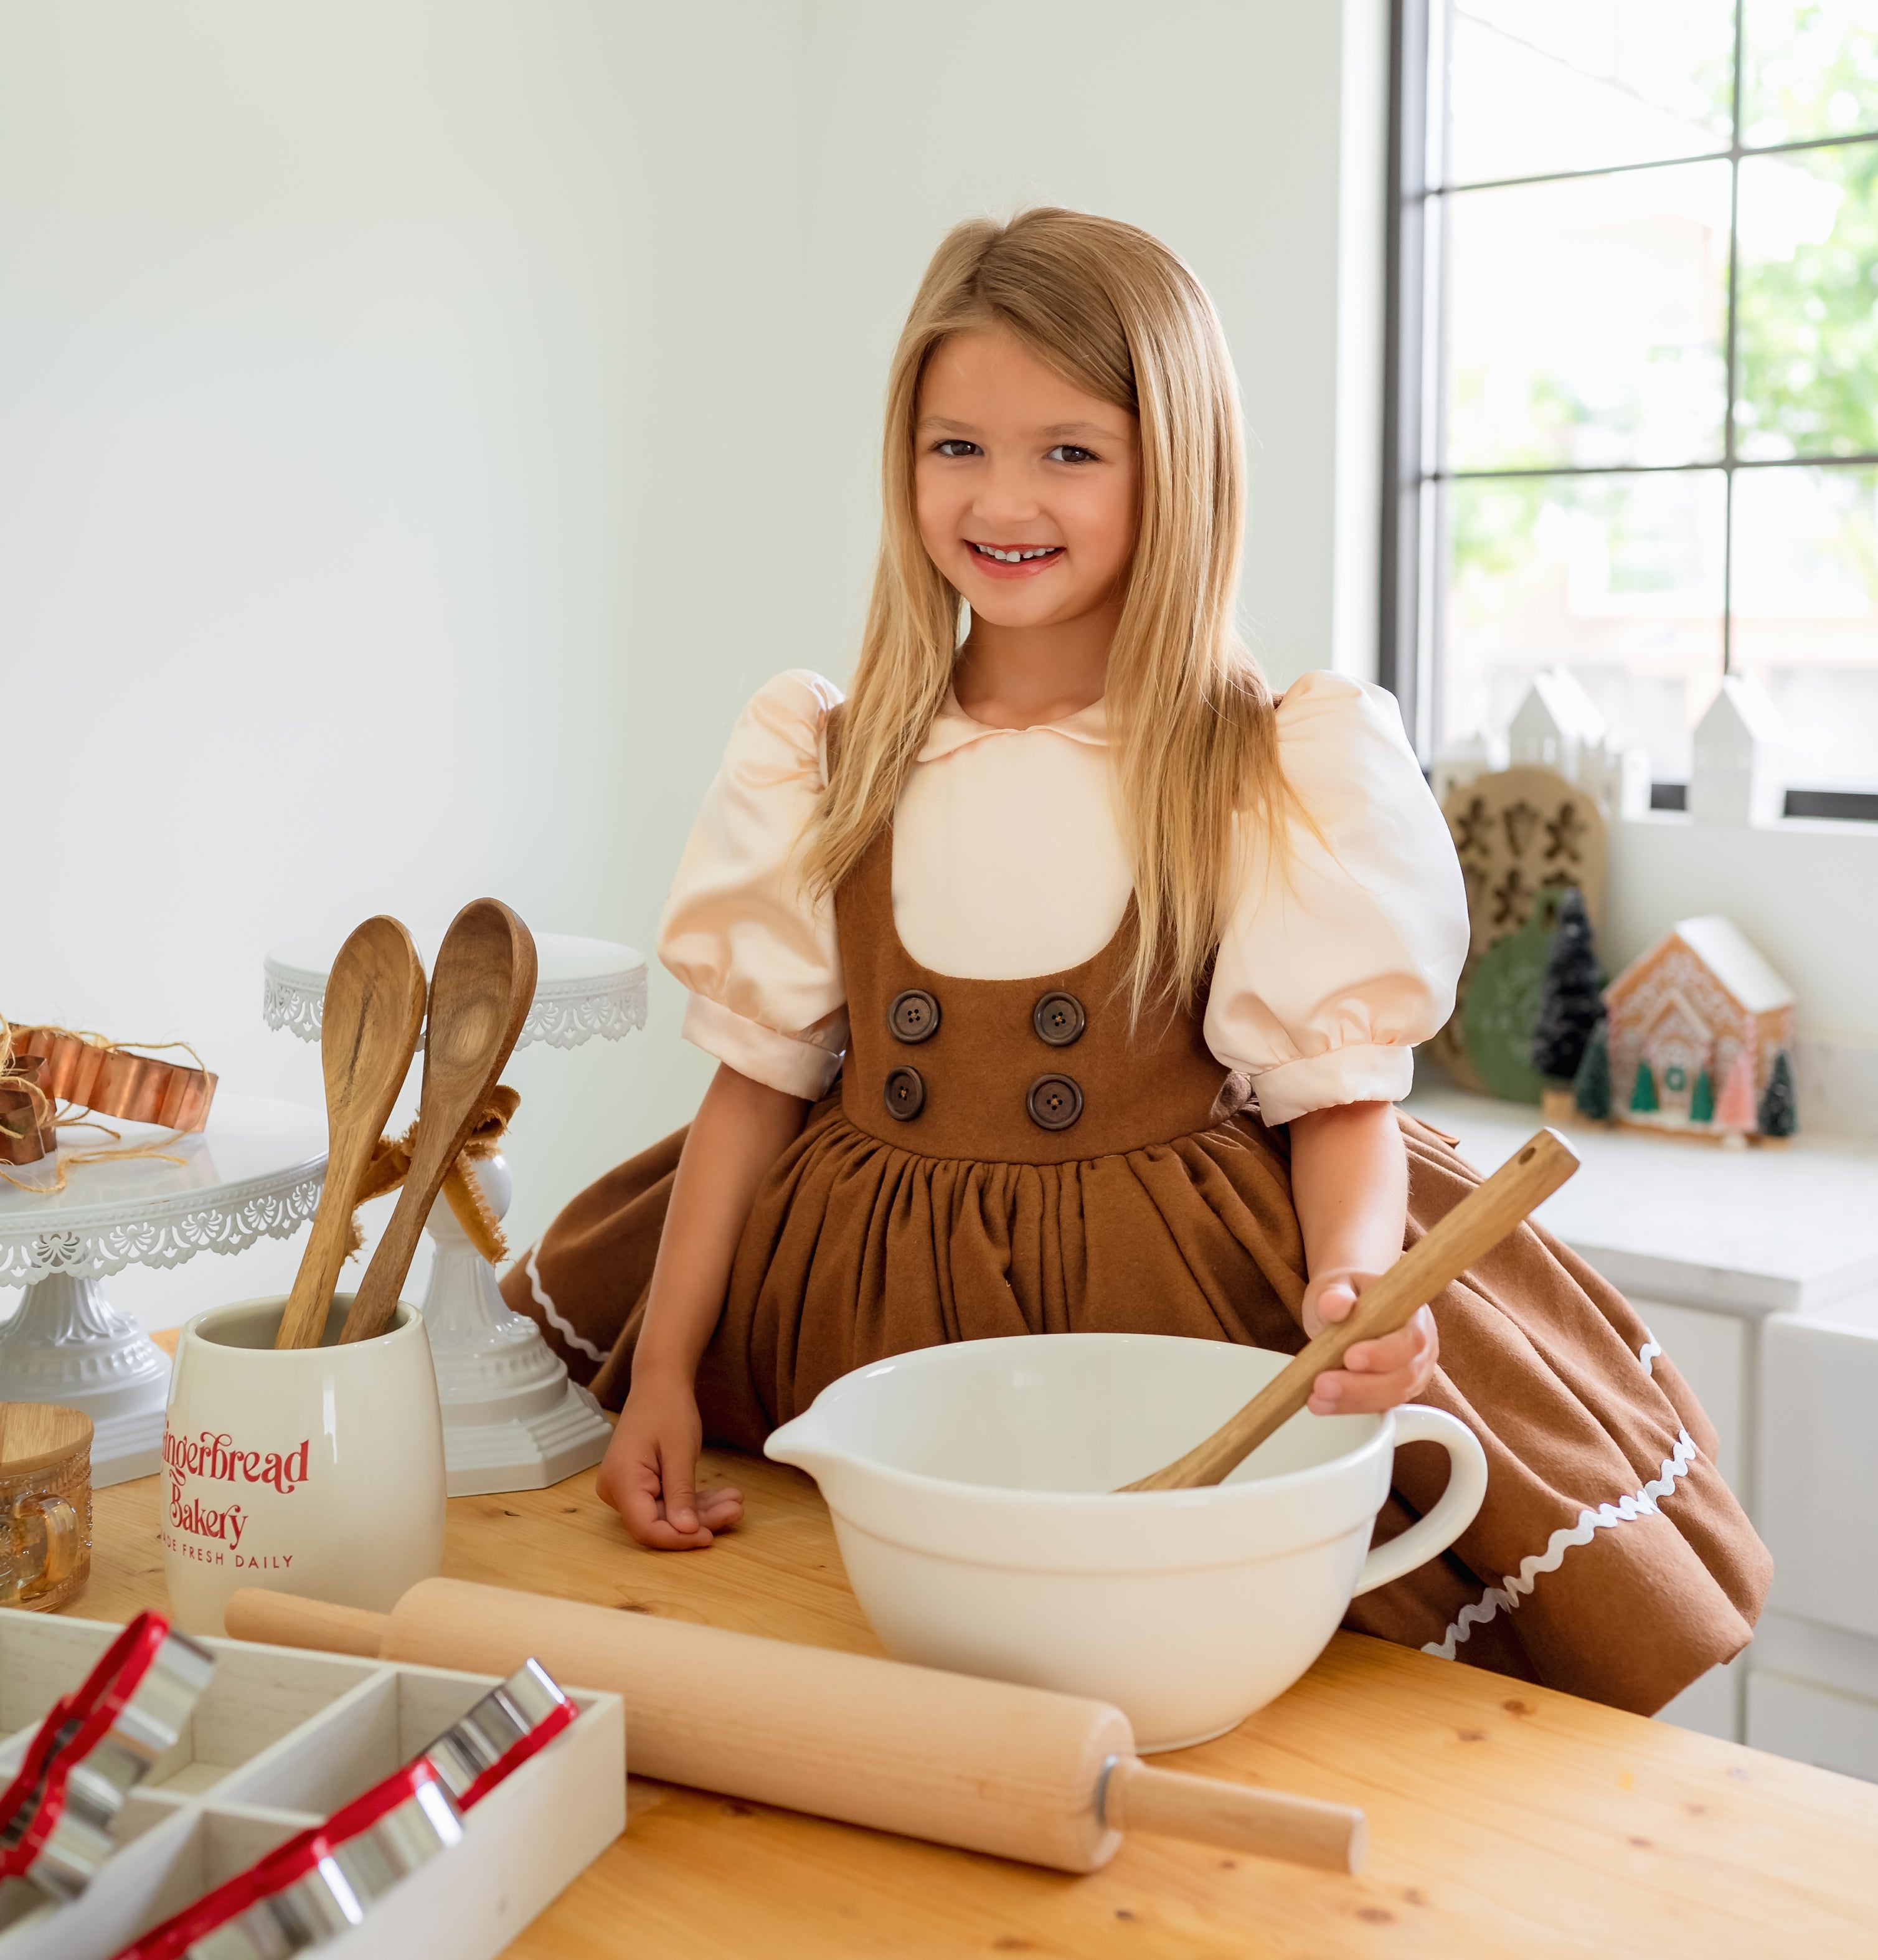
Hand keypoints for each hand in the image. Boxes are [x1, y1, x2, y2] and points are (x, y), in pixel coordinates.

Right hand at [597, 1368, 743, 1549]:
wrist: (659, 1385)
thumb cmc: (667, 1408)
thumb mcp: (680, 1452)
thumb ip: (680, 1494)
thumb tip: (686, 1531)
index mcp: (621, 1480)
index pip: (646, 1528)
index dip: (677, 1539)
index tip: (708, 1536)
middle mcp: (617, 1489)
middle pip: (658, 1523)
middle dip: (699, 1522)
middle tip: (734, 1510)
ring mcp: (627, 1489)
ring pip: (667, 1515)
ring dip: (703, 1512)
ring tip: (735, 1502)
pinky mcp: (641, 1486)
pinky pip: (668, 1503)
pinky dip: (695, 1502)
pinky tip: (723, 1496)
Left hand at [1300, 1269, 1438, 1416]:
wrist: (1349, 1303)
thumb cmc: (1348, 1292)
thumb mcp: (1336, 1284)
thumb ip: (1335, 1294)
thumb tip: (1334, 1305)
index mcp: (1414, 1315)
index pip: (1411, 1340)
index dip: (1384, 1354)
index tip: (1350, 1358)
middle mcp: (1420, 1347)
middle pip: (1403, 1376)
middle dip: (1361, 1385)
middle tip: (1322, 1384)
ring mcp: (1411, 1372)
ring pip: (1390, 1396)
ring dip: (1352, 1400)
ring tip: (1316, 1398)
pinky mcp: (1394, 1390)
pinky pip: (1377, 1405)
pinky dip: (1348, 1406)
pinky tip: (1321, 1404)